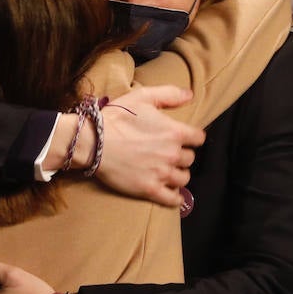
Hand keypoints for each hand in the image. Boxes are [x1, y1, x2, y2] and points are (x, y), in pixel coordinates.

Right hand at [94, 85, 204, 205]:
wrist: (93, 141)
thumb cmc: (116, 118)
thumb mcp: (143, 97)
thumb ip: (169, 94)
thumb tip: (190, 95)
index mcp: (174, 132)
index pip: (198, 138)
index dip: (192, 138)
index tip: (185, 139)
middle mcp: (172, 154)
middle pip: (190, 158)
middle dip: (182, 155)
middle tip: (170, 154)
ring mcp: (161, 173)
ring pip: (183, 178)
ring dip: (178, 174)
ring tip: (169, 171)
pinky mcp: (149, 189)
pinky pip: (172, 199)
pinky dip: (175, 198)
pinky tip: (174, 195)